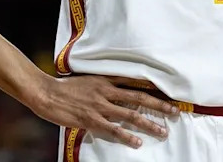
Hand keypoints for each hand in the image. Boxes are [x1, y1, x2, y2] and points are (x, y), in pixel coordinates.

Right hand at [32, 75, 178, 147]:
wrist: (46, 93)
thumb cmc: (65, 87)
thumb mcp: (88, 80)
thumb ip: (104, 85)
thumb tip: (119, 90)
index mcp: (106, 80)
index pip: (135, 83)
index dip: (153, 89)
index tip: (169, 94)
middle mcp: (107, 91)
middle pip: (139, 98)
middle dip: (159, 105)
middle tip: (176, 112)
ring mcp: (100, 106)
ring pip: (130, 114)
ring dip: (148, 124)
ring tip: (163, 131)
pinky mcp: (91, 119)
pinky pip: (113, 129)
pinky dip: (127, 136)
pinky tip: (137, 142)